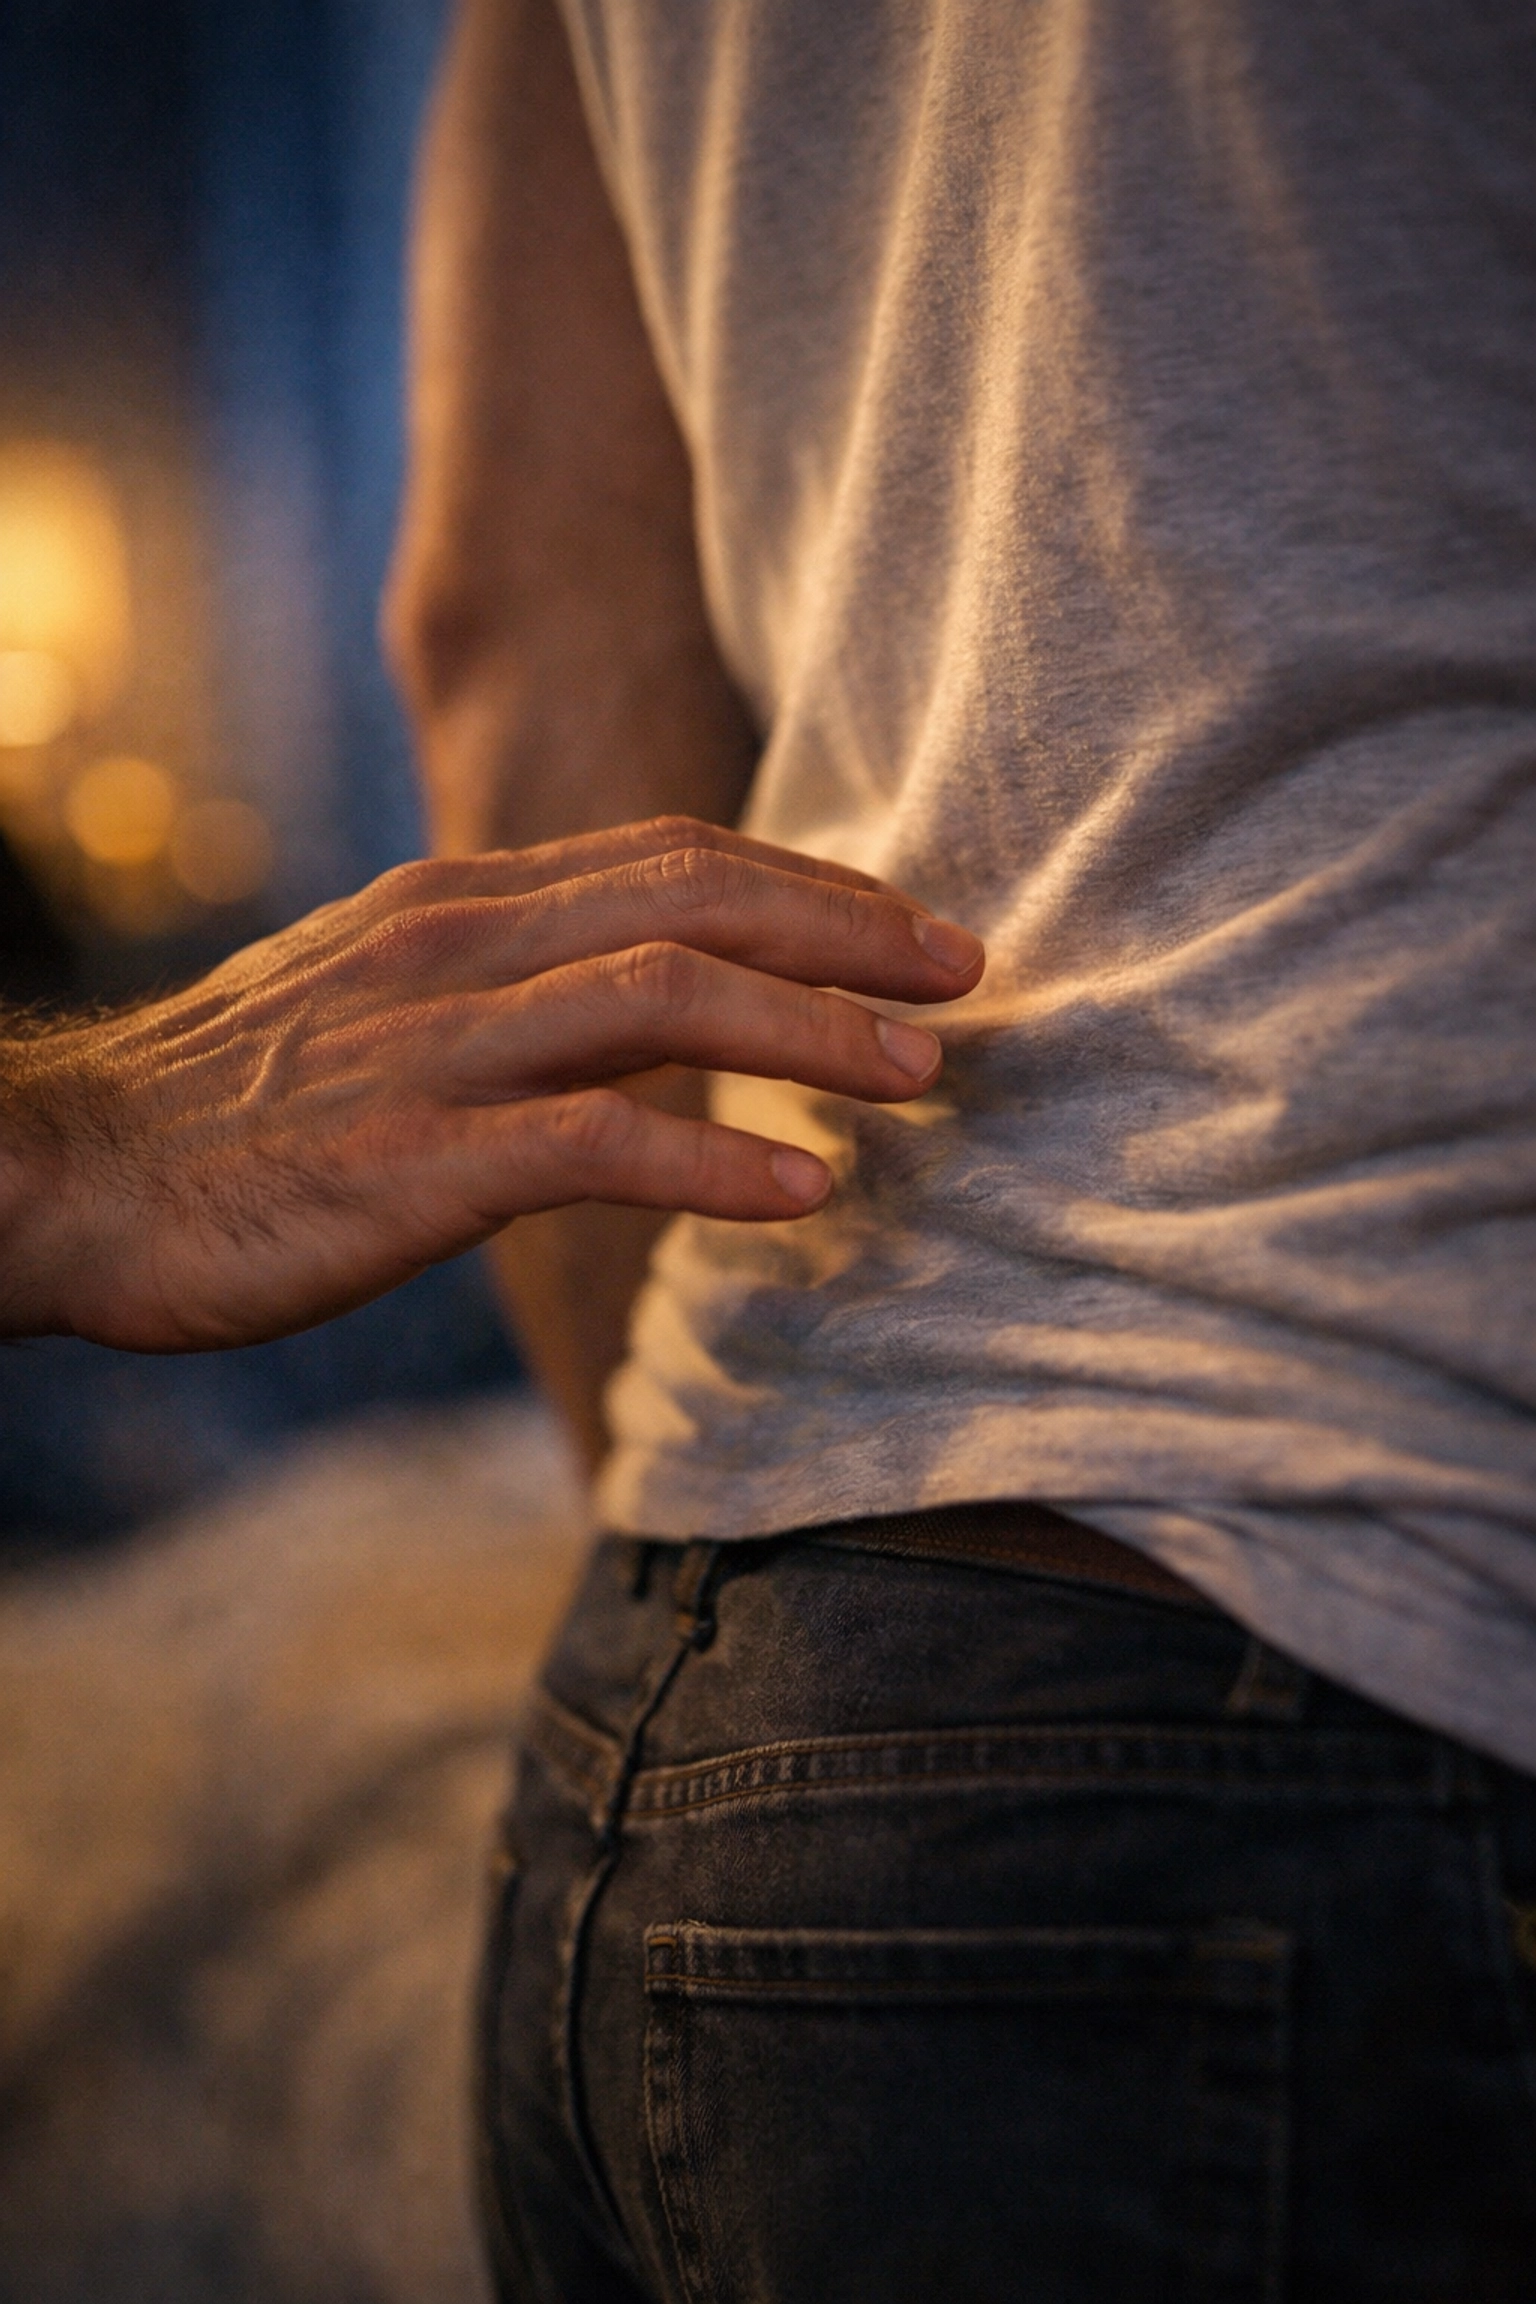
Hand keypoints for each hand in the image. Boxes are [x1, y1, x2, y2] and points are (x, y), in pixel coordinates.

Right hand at [0, 818, 982, 1350]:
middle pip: (694, 895)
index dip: (808, 881)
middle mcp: (458, 946)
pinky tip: (805, 1190)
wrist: (71, 1177)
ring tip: (923, 1077)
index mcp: (459, 905)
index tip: (911, 925)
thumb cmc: (236, 1108)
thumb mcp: (381, 1004)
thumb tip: (642, 1000)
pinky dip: (718, 1159)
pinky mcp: (414, 1159)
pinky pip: (596, 1142)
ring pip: (664, 995)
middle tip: (968, 974)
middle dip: (849, 929)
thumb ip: (508, 985)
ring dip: (814, 1030)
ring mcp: (436, 1046)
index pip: (670, 854)